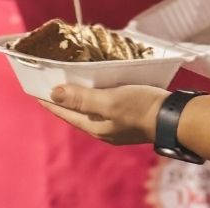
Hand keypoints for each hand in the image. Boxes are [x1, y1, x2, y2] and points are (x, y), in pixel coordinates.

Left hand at [40, 84, 166, 145]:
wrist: (173, 117)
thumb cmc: (140, 108)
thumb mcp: (109, 101)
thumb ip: (82, 98)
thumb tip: (54, 93)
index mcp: (95, 126)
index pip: (66, 113)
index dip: (51, 102)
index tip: (36, 92)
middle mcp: (104, 128)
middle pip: (77, 111)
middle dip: (65, 99)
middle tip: (53, 84)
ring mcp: (118, 124)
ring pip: (92, 108)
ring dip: (82, 96)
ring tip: (74, 82)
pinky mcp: (130, 117)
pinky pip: (107, 104)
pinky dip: (99, 94)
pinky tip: (102, 85)